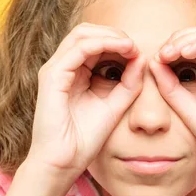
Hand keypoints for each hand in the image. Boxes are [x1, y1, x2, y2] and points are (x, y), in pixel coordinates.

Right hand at [27, 22, 145, 184]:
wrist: (63, 162)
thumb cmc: (83, 140)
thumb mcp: (114, 106)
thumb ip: (128, 83)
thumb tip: (143, 58)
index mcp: (74, 73)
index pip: (94, 43)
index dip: (118, 42)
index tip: (140, 52)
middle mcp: (62, 67)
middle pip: (87, 32)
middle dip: (114, 34)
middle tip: (135, 45)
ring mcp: (55, 69)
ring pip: (82, 34)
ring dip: (110, 36)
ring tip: (130, 46)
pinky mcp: (52, 76)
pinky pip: (78, 49)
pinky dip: (102, 44)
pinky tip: (121, 50)